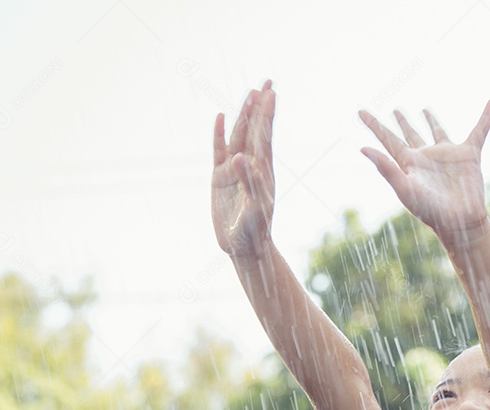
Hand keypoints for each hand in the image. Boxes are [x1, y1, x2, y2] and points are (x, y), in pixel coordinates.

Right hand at [212, 80, 275, 255]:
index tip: (271, 92)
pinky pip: (218, 150)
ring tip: (250, 94)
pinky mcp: (219, 178)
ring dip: (243, 115)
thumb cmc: (254, 231)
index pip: (264, 135)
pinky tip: (221, 117)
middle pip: (254, 129)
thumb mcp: (255, 209)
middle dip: (260, 106)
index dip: (266, 113)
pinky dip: (220, 133)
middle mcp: (250, 166)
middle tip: (267, 82)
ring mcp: (234, 170)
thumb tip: (241, 158)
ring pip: (238, 136)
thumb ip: (250, 183)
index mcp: (262, 171)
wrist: (244, 247)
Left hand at [359, 100, 489, 244]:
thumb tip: (362, 148)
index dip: (374, 125)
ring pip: (437, 131)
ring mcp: (448, 155)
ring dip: (431, 120)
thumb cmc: (431, 211)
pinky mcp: (469, 155)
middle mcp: (427, 156)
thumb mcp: (405, 189)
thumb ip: (385, 168)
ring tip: (424, 109)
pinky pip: (480, 131)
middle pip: (410, 134)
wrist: (460, 221)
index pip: (388, 139)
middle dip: (402, 122)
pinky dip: (487, 117)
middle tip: (396, 110)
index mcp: (409, 162)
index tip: (360, 112)